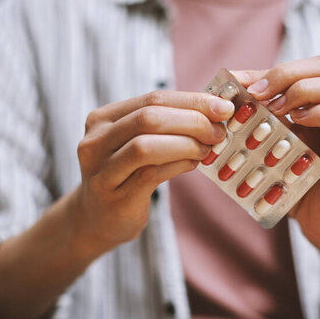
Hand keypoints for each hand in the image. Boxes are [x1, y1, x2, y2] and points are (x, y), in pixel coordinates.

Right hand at [71, 91, 234, 253]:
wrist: (96, 219)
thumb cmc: (127, 174)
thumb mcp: (137, 141)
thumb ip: (166, 123)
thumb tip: (215, 109)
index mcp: (103, 119)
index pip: (153, 98)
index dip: (192, 100)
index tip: (224, 107)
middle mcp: (95, 141)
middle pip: (149, 118)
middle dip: (192, 121)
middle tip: (218, 131)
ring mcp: (101, 170)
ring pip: (146, 146)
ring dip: (186, 144)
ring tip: (207, 149)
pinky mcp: (114, 197)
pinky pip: (150, 174)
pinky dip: (178, 165)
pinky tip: (194, 164)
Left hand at [232, 56, 319, 255]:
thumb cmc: (296, 180)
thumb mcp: (276, 142)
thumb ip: (262, 116)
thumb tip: (230, 92)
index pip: (307, 66)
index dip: (274, 70)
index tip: (242, 85)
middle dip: (286, 74)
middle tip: (255, 94)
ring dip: (304, 91)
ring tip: (276, 109)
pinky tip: (296, 123)